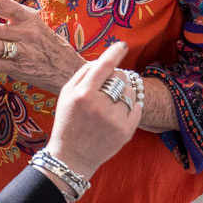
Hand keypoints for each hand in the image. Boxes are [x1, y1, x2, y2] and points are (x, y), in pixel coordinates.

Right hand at [47, 42, 145, 174]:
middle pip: (120, 76)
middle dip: (116, 77)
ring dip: (124, 92)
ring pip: (131, 91)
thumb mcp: (65, 95)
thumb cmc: (67, 122)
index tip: (122, 45)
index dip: (115, 52)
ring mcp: (115, 119)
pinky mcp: (126, 131)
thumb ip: (82, 74)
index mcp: (83, 94)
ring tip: (111, 103)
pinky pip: (137, 107)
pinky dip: (131, 106)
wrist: (72, 157)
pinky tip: (118, 113)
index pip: (104, 66)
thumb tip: (103, 60)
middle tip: (108, 87)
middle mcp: (100, 105)